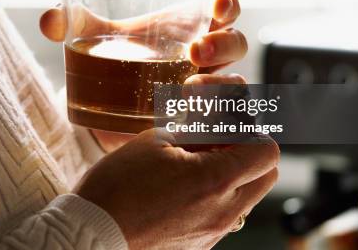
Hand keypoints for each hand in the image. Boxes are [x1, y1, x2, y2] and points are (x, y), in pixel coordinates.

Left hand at [40, 0, 246, 150]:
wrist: (106, 106)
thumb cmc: (111, 59)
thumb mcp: (92, 39)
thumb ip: (71, 23)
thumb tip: (49, 21)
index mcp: (189, 25)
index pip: (224, 7)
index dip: (228, 4)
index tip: (216, 7)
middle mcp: (206, 57)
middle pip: (235, 44)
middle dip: (222, 46)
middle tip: (194, 53)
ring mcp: (207, 90)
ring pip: (236, 84)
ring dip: (221, 87)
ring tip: (188, 92)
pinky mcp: (200, 121)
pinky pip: (225, 122)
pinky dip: (218, 123)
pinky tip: (195, 125)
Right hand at [74, 128, 279, 248]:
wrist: (91, 234)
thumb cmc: (116, 186)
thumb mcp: (155, 141)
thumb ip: (194, 128)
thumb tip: (215, 121)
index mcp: (214, 181)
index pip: (266, 150)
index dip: (249, 130)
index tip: (223, 124)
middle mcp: (223, 212)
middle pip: (266, 174)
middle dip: (248, 151)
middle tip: (215, 140)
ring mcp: (213, 232)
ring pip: (247, 195)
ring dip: (232, 173)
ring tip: (195, 162)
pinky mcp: (200, 244)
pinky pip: (225, 214)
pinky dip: (215, 194)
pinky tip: (182, 186)